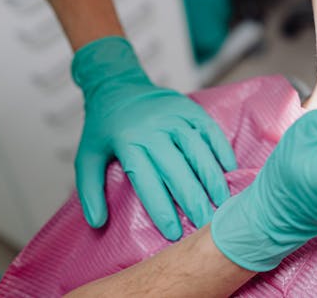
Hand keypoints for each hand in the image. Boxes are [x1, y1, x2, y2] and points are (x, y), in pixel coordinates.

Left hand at [72, 36, 236, 240]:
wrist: (117, 85)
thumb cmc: (104, 127)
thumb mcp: (87, 156)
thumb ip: (90, 190)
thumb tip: (98, 222)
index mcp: (127, 141)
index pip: (147, 180)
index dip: (162, 207)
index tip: (173, 231)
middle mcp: (153, 128)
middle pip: (177, 168)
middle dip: (193, 198)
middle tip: (205, 223)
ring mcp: (174, 116)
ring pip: (197, 150)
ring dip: (212, 177)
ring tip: (222, 201)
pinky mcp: (190, 108)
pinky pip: (210, 130)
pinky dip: (221, 149)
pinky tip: (229, 169)